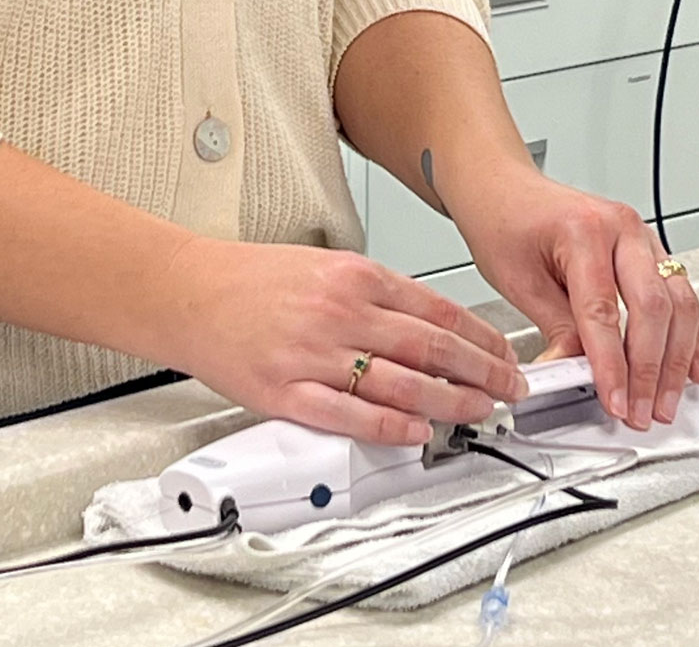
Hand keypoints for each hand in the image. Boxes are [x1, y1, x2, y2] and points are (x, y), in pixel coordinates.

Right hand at [154, 237, 526, 446]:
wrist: (189, 292)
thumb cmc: (252, 279)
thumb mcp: (324, 265)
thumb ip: (374, 293)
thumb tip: (428, 325)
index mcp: (354, 276)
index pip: (438, 309)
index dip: (481, 338)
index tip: (504, 356)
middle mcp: (341, 312)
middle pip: (431, 347)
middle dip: (481, 372)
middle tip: (509, 389)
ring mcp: (315, 354)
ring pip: (401, 383)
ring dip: (450, 402)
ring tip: (479, 414)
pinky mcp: (288, 392)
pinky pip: (351, 416)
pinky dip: (391, 427)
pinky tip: (418, 433)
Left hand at [447, 166, 698, 430]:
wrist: (503, 187)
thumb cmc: (505, 220)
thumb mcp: (517, 280)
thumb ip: (557, 329)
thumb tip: (581, 374)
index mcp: (584, 230)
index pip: (604, 311)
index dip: (613, 366)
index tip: (617, 403)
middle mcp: (621, 228)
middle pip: (653, 308)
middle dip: (651, 370)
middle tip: (644, 412)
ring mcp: (641, 236)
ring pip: (678, 303)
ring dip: (677, 360)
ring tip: (666, 402)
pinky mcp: (649, 249)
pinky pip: (680, 295)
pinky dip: (690, 335)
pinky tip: (694, 366)